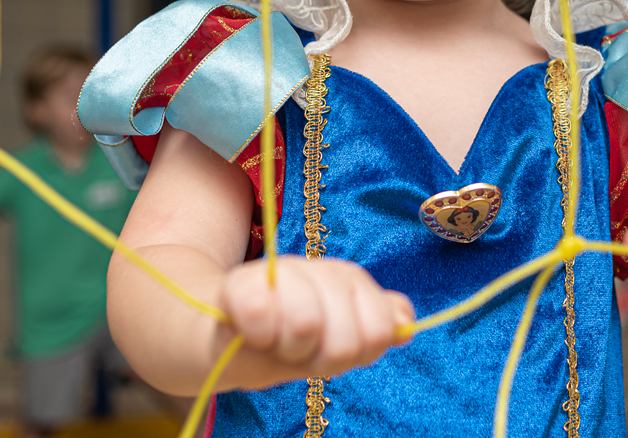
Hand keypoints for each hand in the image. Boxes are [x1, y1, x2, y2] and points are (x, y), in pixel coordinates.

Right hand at [219, 256, 413, 380]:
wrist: (221, 331)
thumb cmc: (286, 338)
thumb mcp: (337, 337)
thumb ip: (376, 327)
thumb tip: (406, 322)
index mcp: (351, 281)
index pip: (378, 331)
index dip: (355, 353)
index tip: (331, 349)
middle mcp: (321, 269)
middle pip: (345, 341)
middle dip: (321, 359)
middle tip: (300, 350)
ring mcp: (282, 271)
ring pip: (306, 324)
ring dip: (289, 350)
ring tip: (276, 342)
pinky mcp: (240, 283)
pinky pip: (262, 314)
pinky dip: (259, 336)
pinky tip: (254, 333)